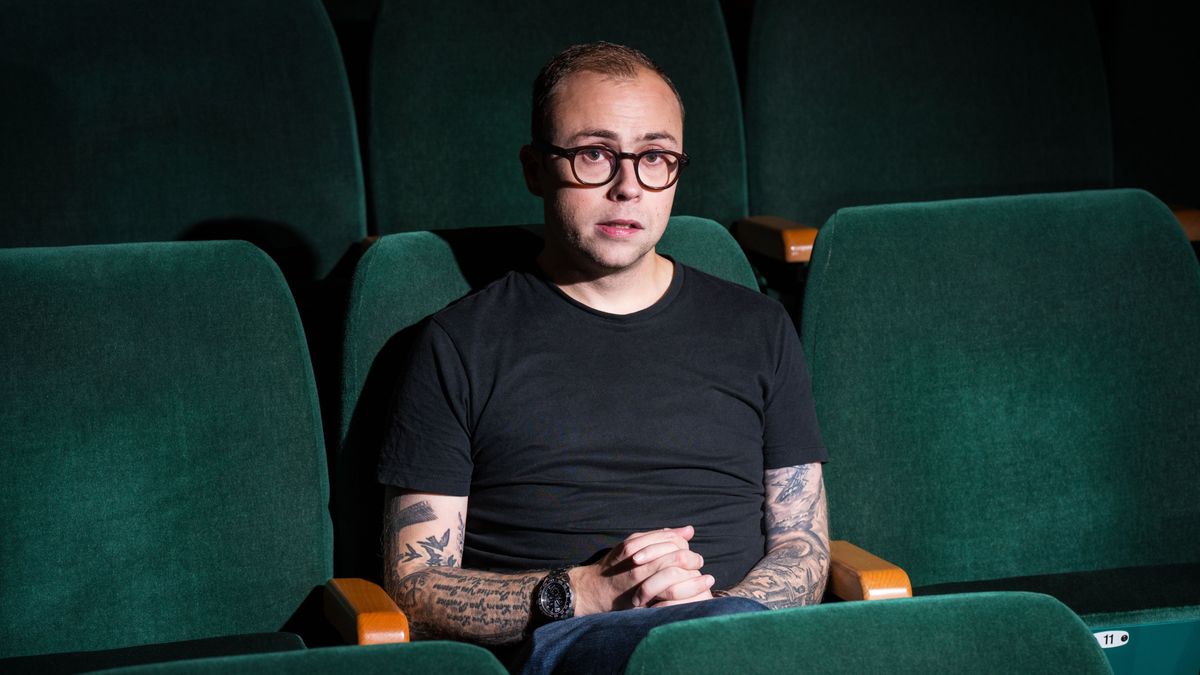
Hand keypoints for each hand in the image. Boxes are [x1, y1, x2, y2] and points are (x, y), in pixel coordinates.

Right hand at [570, 526, 710, 615]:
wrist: (594, 590)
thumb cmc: (616, 565)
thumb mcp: (634, 545)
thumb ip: (660, 537)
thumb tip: (689, 530)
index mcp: (635, 545)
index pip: (670, 539)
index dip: (684, 544)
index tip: (692, 551)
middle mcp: (637, 561)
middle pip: (674, 555)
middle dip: (692, 559)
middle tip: (700, 563)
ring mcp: (639, 580)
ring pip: (673, 573)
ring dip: (693, 577)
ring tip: (704, 579)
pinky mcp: (641, 599)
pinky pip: (668, 594)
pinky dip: (685, 591)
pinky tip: (694, 593)